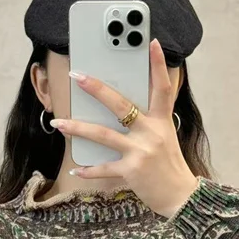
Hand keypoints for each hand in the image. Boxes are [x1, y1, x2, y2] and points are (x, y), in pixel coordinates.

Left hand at [50, 38, 199, 216]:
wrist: (179, 196)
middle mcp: (152, 132)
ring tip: (59, 124)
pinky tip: (75, 169)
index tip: (152, 42)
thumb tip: (122, 111)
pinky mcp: (132, 171)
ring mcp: (141, 151)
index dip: (158, 65)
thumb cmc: (169, 166)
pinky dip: (88, 170)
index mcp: (162, 121)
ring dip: (77, 129)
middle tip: (78, 76)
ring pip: (103, 135)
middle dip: (97, 89)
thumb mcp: (165, 138)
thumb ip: (148, 122)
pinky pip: (104, 168)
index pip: (163, 88)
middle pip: (121, 105)